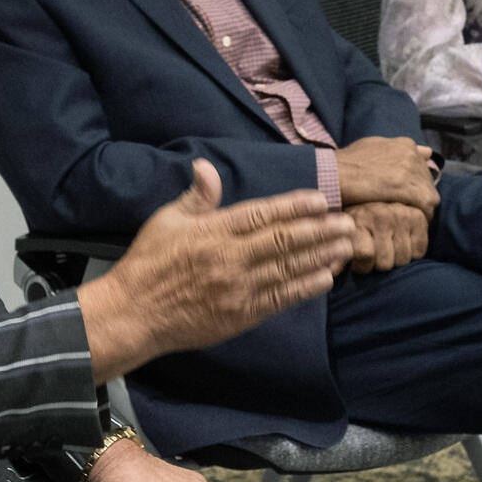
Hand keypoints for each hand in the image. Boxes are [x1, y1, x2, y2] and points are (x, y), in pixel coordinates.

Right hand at [80, 162, 356, 383]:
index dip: (294, 206)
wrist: (134, 314)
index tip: (320, 200)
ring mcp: (238, 288)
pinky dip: (304, 288)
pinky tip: (325, 278)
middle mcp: (230, 258)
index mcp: (213, 232)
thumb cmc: (148, 263)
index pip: (261, 214)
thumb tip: (207, 167)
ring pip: (289, 269)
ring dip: (321, 257)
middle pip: (284, 240)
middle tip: (348, 222)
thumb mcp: (166, 221)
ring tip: (347, 246)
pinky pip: (280, 299)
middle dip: (320, 231)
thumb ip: (196, 197)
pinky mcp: (241, 315)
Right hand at [334, 136, 437, 211]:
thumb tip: (427, 152)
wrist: (334, 174)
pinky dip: (419, 217)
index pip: (423, 168)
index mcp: (405, 145)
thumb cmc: (347, 164)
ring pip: (430, 196)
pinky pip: (426, 207)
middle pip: (427, 183)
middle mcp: (412, 155)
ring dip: (420, 209)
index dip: (414, 184)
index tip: (403, 195)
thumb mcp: (373, 146)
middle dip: (418, 197)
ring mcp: (412, 171)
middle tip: (405, 211)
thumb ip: (398, 149)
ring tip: (406, 220)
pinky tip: (407, 223)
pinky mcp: (408, 189)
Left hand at [344, 201, 430, 272]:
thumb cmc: (357, 221)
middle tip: (375, 254)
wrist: (380, 195)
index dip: (362, 266)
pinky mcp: (418, 218)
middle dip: (378, 264)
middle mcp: (381, 215)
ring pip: (402, 259)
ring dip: (395, 258)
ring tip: (388, 247)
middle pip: (385, 262)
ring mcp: (401, 216)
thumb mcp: (343, 235)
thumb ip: (336, 254)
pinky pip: (418, 251)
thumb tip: (333, 271)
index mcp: (358, 218)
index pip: (366, 254)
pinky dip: (412, 252)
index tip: (359, 261)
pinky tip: (402, 241)